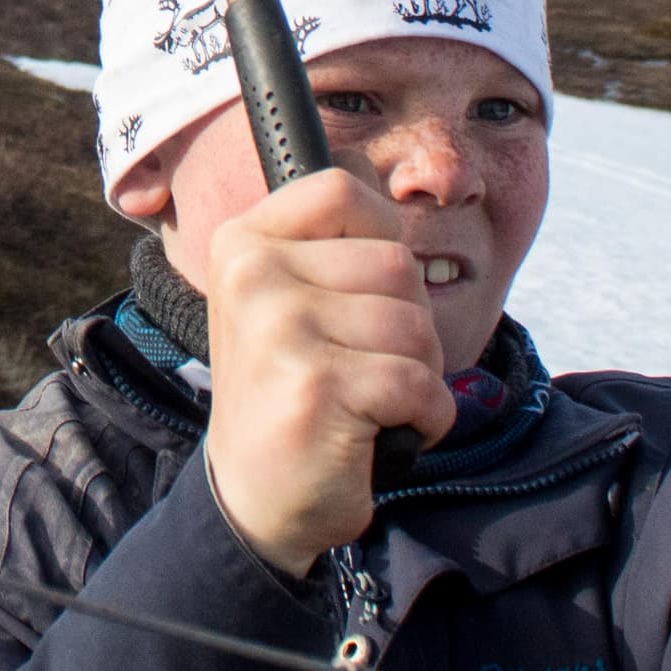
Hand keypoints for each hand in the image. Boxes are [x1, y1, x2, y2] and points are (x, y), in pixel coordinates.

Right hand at [200, 169, 459, 579]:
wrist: (252, 499)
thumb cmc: (286, 392)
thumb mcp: (283, 300)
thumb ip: (324, 242)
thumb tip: (377, 172)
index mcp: (243, 242)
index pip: (342, 189)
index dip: (379, 236)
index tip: (359, 290)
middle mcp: (253, 276)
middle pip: (396, 263)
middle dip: (407, 323)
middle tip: (362, 365)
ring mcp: (282, 329)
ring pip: (416, 325)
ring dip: (419, 375)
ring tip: (371, 402)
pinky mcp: (319, 387)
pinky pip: (421, 384)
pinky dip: (427, 418)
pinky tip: (384, 433)